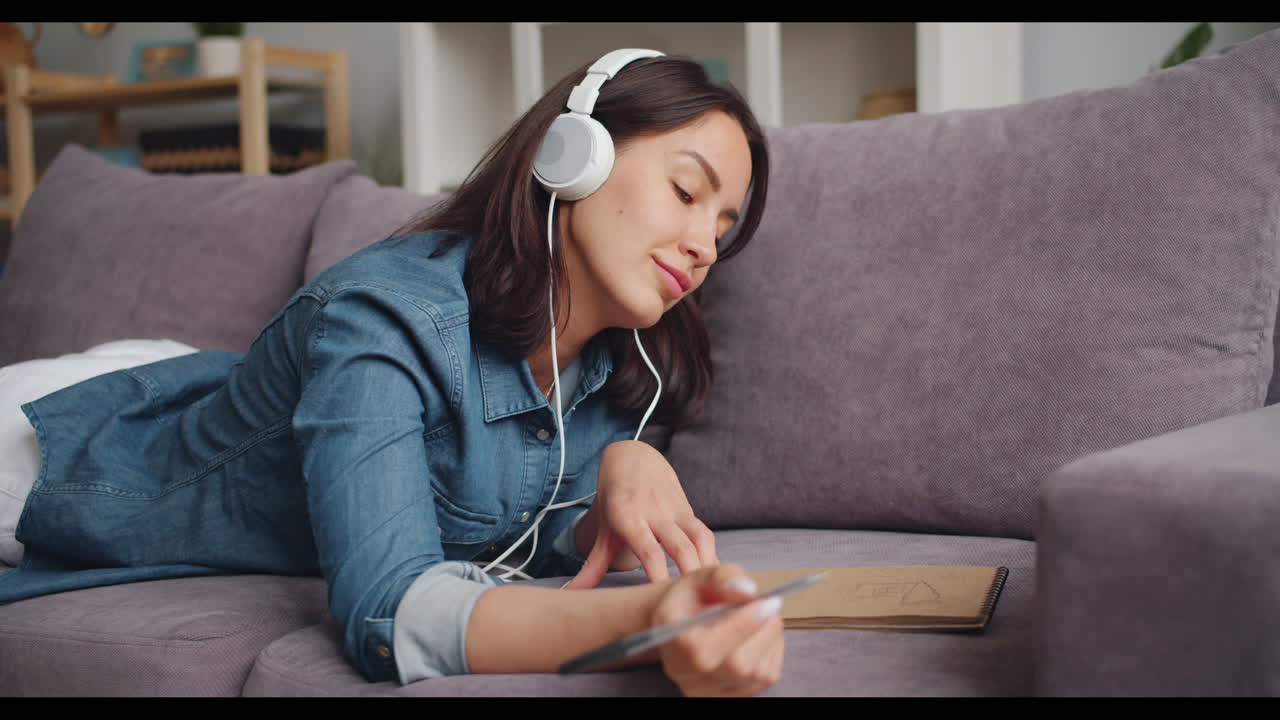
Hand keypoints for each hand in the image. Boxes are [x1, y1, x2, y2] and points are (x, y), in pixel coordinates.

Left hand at [564, 440, 716, 588]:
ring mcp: (675, 509)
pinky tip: (713, 579)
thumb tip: (570, 594)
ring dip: (707, 567)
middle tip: (695, 606)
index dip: (659, 576)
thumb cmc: (615, 500)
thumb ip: (592, 566)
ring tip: (711, 597)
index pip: (649, 551)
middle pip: (680, 547)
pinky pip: (706, 534)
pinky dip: (712, 557)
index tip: (665, 602)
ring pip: (700, 539)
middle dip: (690, 576)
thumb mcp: (602, 530)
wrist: (633, 458)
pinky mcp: (689, 509)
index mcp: (629, 517)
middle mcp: (655, 512)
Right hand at [653, 564, 785, 696]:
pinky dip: (772, 651)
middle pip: (738, 665)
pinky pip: (766, 677)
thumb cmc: (693, 600)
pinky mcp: (732, 696)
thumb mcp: (701, 577)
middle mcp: (687, 676)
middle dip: (764, 630)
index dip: (742, 625)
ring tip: (761, 616)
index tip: (767, 601)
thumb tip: (748, 591)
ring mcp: (710, 692)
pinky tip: (760, 634)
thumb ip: (722, 577)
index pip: (707, 648)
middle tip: (770, 604)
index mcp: (672, 643)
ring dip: (771, 639)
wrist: (685, 624)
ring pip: (758, 672)